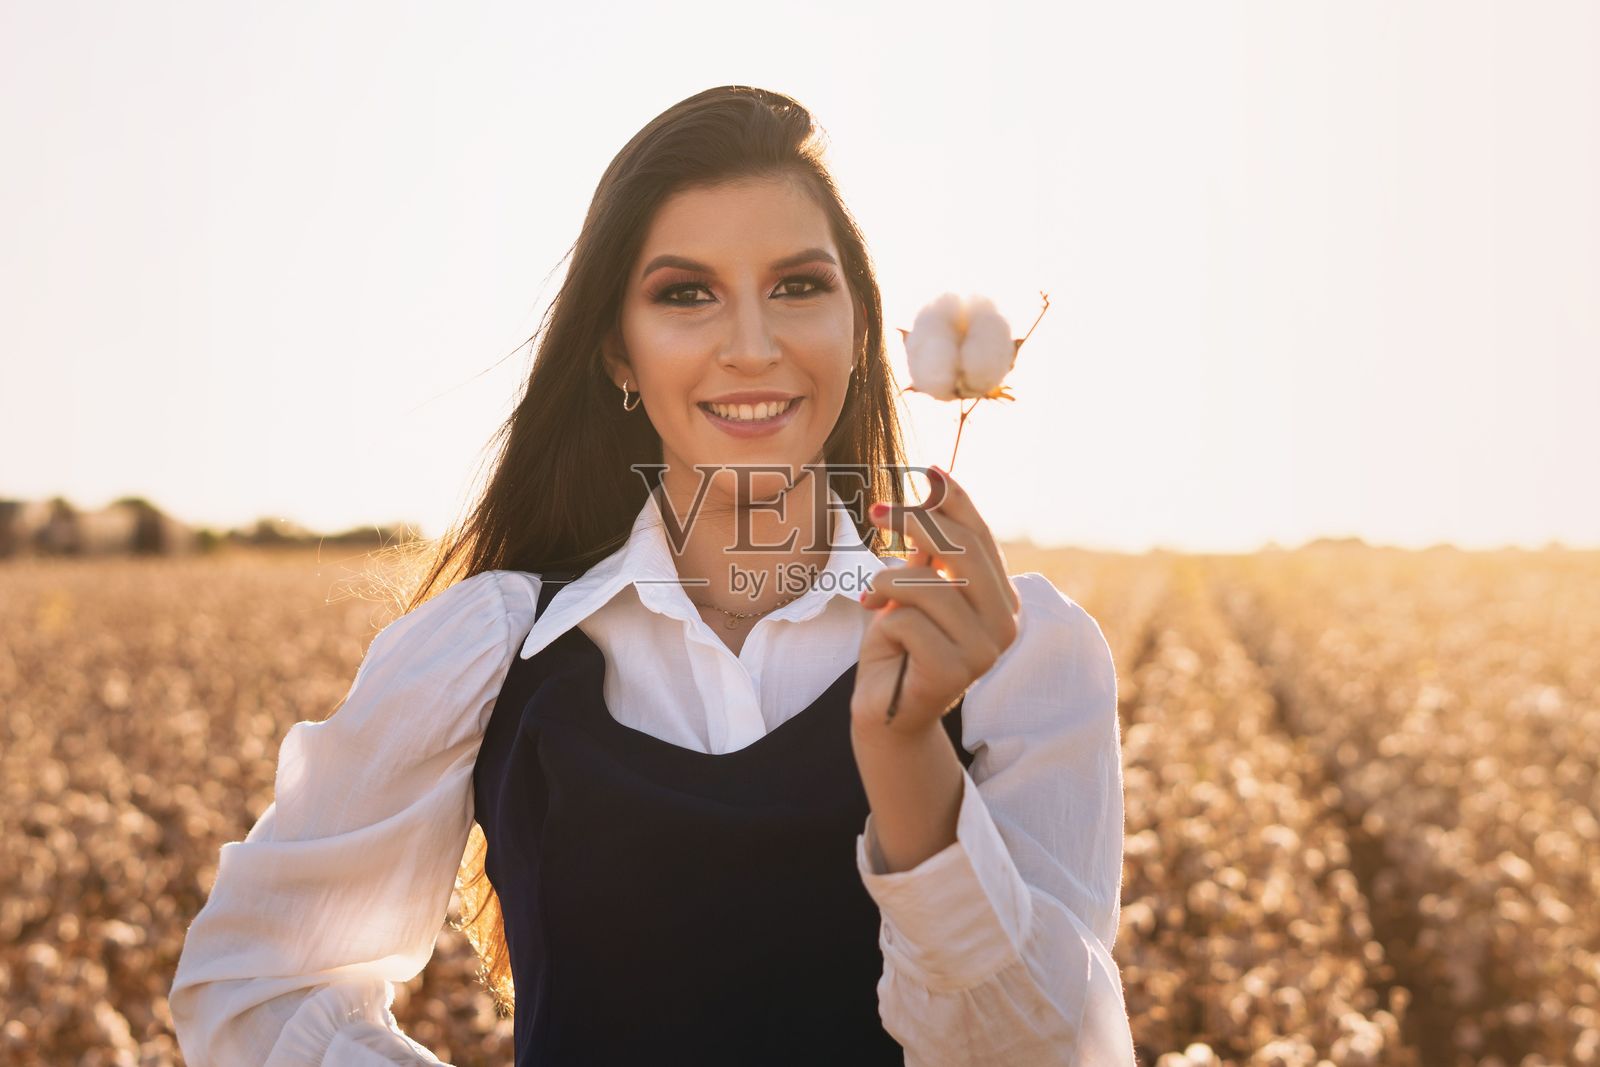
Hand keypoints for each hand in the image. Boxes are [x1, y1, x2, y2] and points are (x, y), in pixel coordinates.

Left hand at [851, 465, 1021, 738]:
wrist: (885, 710)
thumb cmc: (900, 645)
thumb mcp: (914, 588)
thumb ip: (930, 551)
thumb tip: (936, 485)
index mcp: (1001, 598)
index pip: (981, 537)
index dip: (956, 501)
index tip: (929, 471)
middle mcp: (1005, 624)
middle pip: (964, 553)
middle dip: (917, 523)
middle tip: (879, 510)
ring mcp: (986, 651)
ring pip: (931, 587)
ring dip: (887, 583)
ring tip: (871, 598)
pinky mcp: (956, 673)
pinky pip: (910, 622)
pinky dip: (885, 621)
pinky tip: (883, 636)